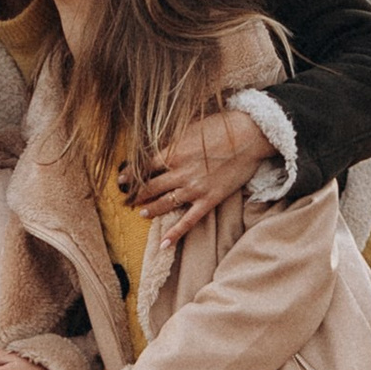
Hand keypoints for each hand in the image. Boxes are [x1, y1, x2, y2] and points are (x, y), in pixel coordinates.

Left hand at [133, 104, 273, 244]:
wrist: (250, 136)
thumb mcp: (191, 127)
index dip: (129, 175)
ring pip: (165, 203)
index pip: (143, 166)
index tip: (120, 180)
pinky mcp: (209, 199)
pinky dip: (175, 233)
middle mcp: (180, 172)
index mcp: (173, 152)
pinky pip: (189, 220)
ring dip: (151, 210)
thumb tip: (159, 144)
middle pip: (150, 187)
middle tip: (126, 201)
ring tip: (142, 214)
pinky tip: (164, 243)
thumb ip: (173, 139)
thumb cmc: (221, 126)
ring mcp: (194, 188)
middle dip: (136, 195)